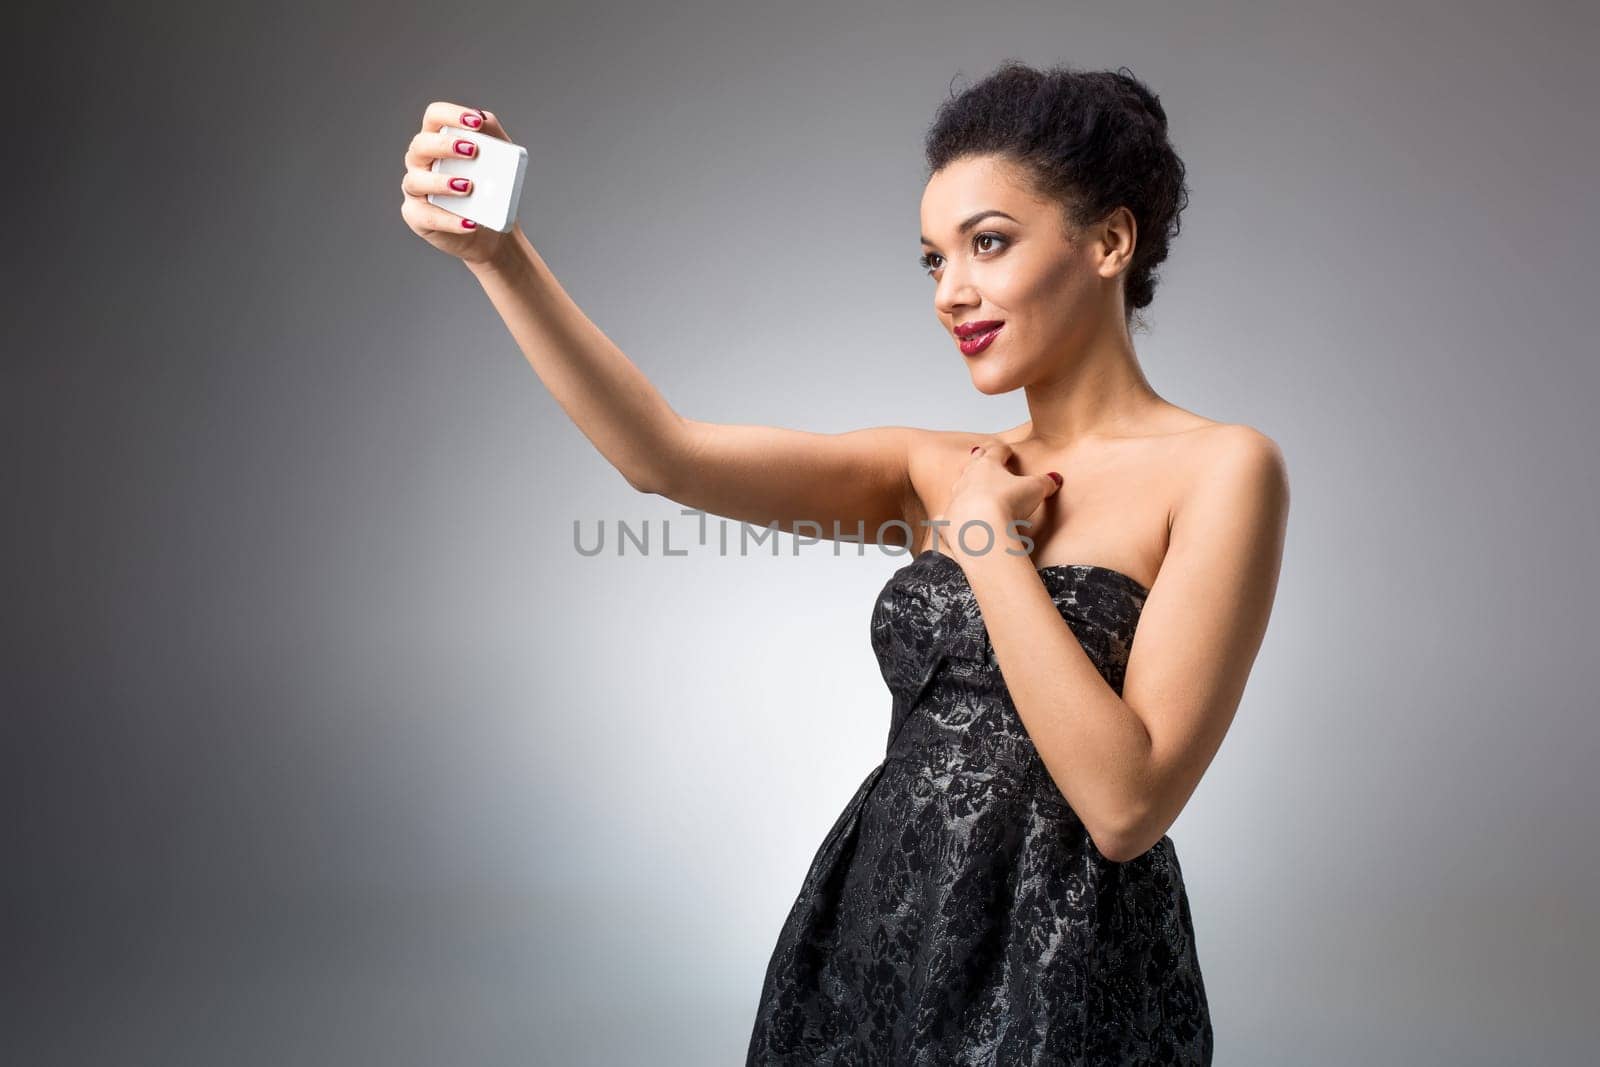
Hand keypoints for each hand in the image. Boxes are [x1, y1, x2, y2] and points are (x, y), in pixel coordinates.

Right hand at [400, 101, 520, 268]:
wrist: (490, 231)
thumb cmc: (489, 190)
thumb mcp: (497, 161)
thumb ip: (492, 136)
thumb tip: (485, 119)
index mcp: (437, 140)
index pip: (434, 116)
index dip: (451, 115)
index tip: (476, 122)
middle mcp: (420, 161)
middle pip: (420, 145)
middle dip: (444, 146)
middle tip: (472, 151)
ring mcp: (415, 189)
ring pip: (416, 180)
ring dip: (441, 182)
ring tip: (468, 187)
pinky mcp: (416, 216)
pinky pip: (426, 217)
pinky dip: (449, 220)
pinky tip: (470, 222)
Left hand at [937, 441, 1062, 561]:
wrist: (981, 528)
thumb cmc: (1007, 503)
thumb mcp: (1035, 488)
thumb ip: (1045, 482)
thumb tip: (1055, 479)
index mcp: (987, 466)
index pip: (995, 452)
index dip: (1002, 450)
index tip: (1005, 450)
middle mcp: (967, 479)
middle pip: (973, 465)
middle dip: (978, 460)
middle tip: (979, 454)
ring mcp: (955, 500)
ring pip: (958, 488)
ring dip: (963, 486)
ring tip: (968, 486)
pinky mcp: (948, 522)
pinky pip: (944, 519)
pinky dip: (945, 519)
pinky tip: (944, 521)